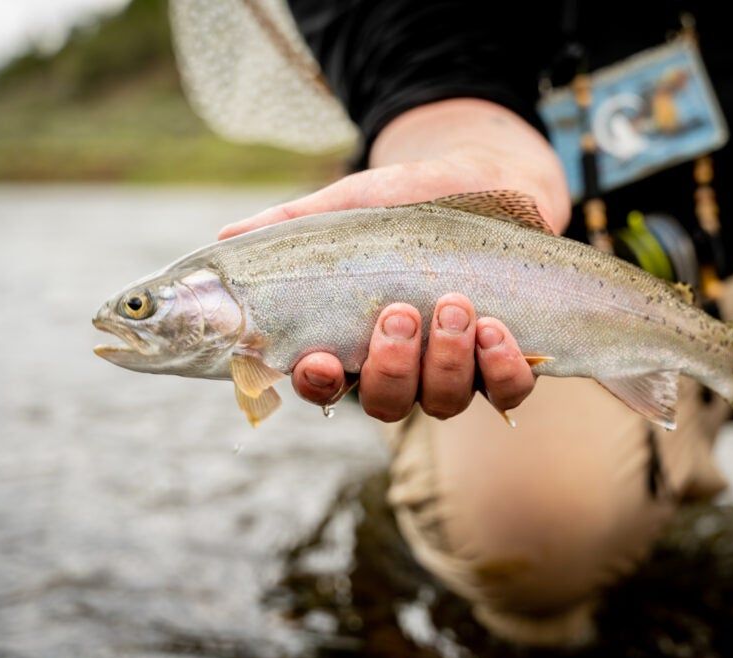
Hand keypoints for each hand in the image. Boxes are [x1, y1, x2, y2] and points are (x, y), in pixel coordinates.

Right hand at [220, 98, 568, 421]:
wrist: (483, 179)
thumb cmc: (406, 202)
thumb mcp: (348, 206)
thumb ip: (291, 224)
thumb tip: (227, 239)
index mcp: (353, 340)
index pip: (323, 384)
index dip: (319, 383)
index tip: (323, 359)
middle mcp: (402, 367)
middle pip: (386, 404)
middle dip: (392, 367)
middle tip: (400, 312)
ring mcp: (455, 368)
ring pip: (443, 402)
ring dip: (446, 361)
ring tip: (456, 304)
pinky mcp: (503, 360)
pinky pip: (506, 393)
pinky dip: (502, 370)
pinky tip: (495, 330)